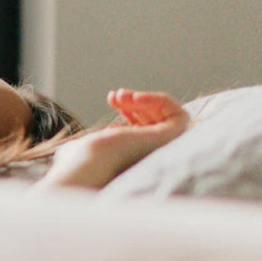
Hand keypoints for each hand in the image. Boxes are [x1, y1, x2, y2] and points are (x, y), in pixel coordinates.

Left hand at [37, 89, 188, 188]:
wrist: (87, 164)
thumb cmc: (83, 158)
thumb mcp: (93, 144)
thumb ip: (103, 142)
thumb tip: (94, 140)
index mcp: (138, 158)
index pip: (146, 127)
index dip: (131, 109)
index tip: (113, 99)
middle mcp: (156, 155)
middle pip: (156, 118)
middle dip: (135, 101)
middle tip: (115, 96)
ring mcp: (165, 148)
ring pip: (167, 114)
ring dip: (144, 98)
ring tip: (119, 96)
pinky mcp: (173, 139)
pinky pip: (177, 112)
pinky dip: (158, 100)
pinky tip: (134, 98)